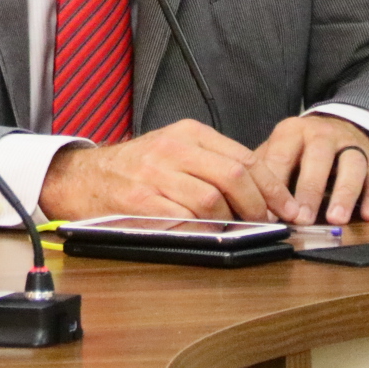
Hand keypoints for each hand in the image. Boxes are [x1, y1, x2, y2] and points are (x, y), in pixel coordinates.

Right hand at [38, 120, 299, 222]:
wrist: (80, 177)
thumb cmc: (134, 168)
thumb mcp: (174, 149)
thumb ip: (213, 162)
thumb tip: (264, 192)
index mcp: (186, 132)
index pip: (245, 158)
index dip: (274, 187)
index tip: (288, 208)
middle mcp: (171, 148)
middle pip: (234, 177)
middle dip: (259, 206)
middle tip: (266, 223)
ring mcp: (153, 175)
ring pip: (212, 201)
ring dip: (230, 222)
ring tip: (232, 229)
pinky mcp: (139, 201)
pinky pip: (184, 219)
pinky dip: (202, 231)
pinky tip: (206, 234)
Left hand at [256, 115, 368, 225]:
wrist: (340, 125)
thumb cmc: (300, 147)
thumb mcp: (279, 149)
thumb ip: (265, 171)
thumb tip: (248, 204)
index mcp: (292, 132)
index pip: (281, 156)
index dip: (276, 184)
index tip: (271, 212)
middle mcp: (322, 134)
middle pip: (317, 159)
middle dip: (309, 191)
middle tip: (302, 219)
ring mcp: (351, 145)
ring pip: (351, 166)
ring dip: (344, 194)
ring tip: (336, 219)